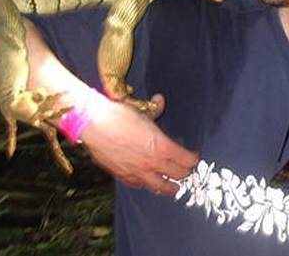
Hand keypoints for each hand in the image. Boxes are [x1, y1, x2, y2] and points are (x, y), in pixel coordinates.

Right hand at [81, 93, 199, 193]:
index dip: (193, 159)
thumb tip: (160, 100)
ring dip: (170, 188)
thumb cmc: (119, 116)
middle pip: (177, 175)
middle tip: (187, 170)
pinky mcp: (123, 175)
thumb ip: (155, 108)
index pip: (186, 160)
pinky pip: (139, 185)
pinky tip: (148, 184)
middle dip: (185, 173)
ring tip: (174, 188)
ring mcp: (138, 172)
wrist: (94, 125)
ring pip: (160, 186)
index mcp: (162, 147)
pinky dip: (147, 185)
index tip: (194, 157)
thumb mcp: (142, 110)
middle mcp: (153, 163)